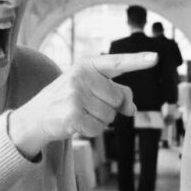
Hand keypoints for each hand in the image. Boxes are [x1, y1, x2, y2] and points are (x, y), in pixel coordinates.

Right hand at [9, 52, 157, 157]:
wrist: (35, 116)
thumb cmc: (66, 100)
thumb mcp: (88, 88)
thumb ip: (113, 92)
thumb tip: (132, 109)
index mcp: (87, 65)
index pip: (117, 62)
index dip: (138, 61)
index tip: (155, 58)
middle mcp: (81, 76)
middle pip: (118, 99)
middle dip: (111, 108)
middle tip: (90, 107)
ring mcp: (75, 95)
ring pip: (110, 116)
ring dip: (99, 121)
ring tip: (80, 115)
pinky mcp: (72, 114)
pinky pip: (98, 129)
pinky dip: (90, 131)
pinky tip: (76, 124)